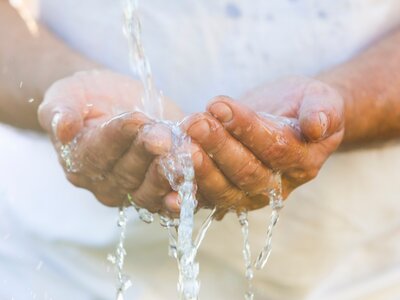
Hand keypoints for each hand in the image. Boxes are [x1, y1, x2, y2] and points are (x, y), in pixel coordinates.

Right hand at [38, 69, 182, 212]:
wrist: (109, 102)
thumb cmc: (85, 99)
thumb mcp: (65, 97)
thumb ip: (60, 112)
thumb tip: (62, 126)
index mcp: (81, 161)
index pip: (98, 152)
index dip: (118, 137)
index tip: (136, 119)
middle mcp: (106, 182)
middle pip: (128, 173)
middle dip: (148, 154)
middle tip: (165, 138)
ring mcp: (134, 189)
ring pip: (150, 190)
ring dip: (168, 176)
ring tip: (185, 157)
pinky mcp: (160, 186)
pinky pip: (170, 199)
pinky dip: (183, 195)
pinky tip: (195, 188)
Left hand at [182, 76, 343, 213]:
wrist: (288, 119)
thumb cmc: (303, 107)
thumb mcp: (321, 100)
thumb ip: (324, 111)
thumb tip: (318, 125)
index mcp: (301, 162)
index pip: (275, 150)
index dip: (248, 129)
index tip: (221, 105)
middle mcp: (275, 186)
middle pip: (246, 173)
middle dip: (218, 147)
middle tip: (195, 123)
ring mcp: (247, 194)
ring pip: (223, 189)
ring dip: (199, 167)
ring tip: (181, 140)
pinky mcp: (224, 193)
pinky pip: (204, 197)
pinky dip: (185, 190)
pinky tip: (167, 173)